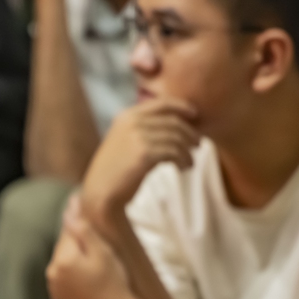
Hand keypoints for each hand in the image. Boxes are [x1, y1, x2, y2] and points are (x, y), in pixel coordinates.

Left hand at [46, 196, 133, 298]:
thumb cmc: (112, 281)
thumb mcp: (101, 251)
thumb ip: (82, 228)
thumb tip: (70, 204)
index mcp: (62, 259)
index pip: (68, 231)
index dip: (81, 225)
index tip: (92, 226)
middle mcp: (52, 273)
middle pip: (65, 248)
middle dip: (80, 246)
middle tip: (101, 255)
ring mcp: (54, 288)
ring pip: (64, 263)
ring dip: (76, 260)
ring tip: (97, 270)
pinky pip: (64, 279)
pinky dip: (74, 276)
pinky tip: (90, 282)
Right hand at [80, 98, 198, 232]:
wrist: (100, 194)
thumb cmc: (114, 173)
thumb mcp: (125, 143)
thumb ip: (143, 131)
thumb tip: (176, 127)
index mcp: (126, 116)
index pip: (161, 103)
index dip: (181, 106)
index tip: (195, 114)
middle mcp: (132, 122)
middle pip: (173, 121)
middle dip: (190, 133)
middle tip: (198, 144)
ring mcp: (137, 136)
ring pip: (177, 137)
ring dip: (188, 150)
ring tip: (190, 162)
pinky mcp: (144, 153)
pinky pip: (174, 152)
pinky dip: (183, 160)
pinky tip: (183, 168)